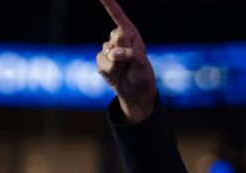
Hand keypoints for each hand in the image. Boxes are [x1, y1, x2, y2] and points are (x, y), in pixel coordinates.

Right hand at [96, 0, 156, 123]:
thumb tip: (113, 52)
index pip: (119, 17)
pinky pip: (102, 61)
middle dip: (123, 48)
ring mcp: (109, 50)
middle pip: (115, 36)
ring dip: (118, 62)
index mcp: (131, 35)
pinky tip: (117, 73)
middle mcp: (119, 40)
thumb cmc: (142, 74)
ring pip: (108, 50)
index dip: (110, 5)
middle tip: (130, 60)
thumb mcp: (141, 62)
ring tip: (125, 68)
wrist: (136, 91)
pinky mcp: (102, 62)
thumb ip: (129, 53)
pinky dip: (110, 69)